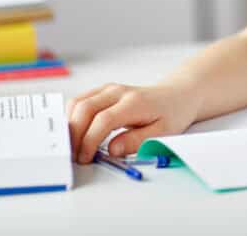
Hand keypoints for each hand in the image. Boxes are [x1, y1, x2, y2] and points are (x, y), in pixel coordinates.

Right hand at [66, 83, 199, 162]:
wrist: (176, 95)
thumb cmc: (171, 114)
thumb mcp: (163, 133)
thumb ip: (137, 141)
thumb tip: (112, 149)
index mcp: (134, 102)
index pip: (103, 120)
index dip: (90, 140)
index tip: (85, 158)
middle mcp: (117, 92)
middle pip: (84, 108)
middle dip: (74, 135)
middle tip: (73, 157)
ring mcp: (108, 89)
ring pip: (77, 103)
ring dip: (70, 126)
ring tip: (73, 148)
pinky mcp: (102, 92)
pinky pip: (79, 102)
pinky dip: (72, 118)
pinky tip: (77, 134)